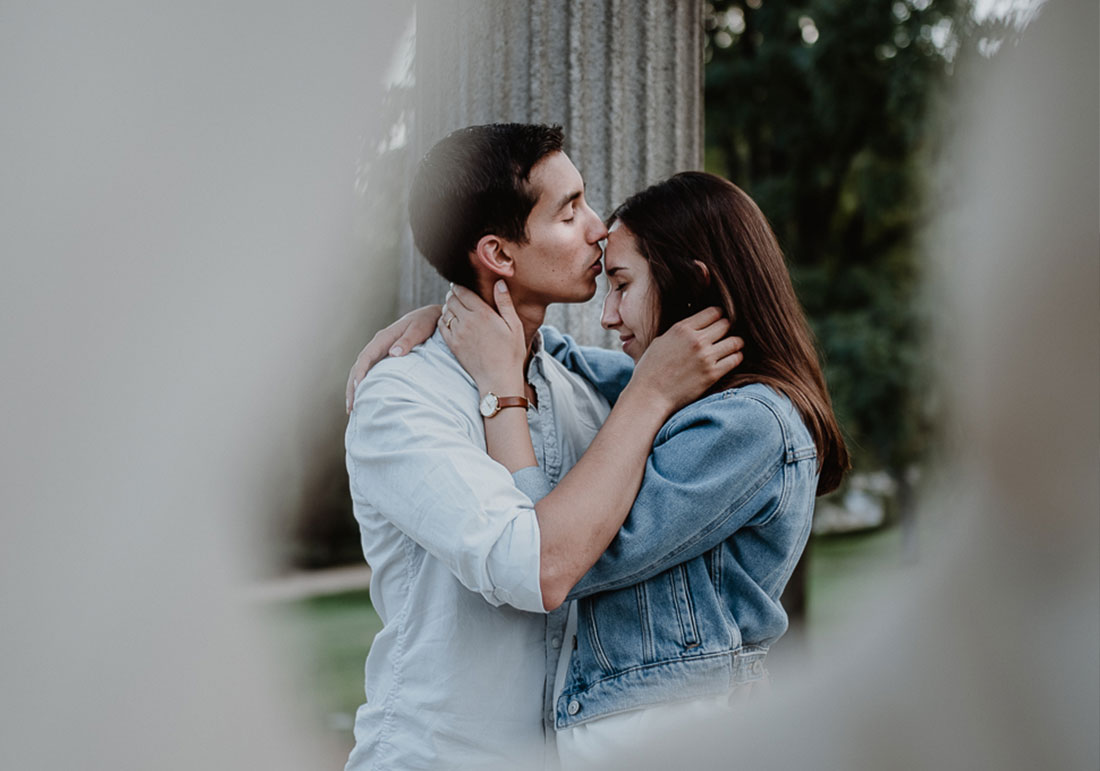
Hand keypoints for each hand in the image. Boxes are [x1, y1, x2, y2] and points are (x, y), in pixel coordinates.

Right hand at [345, 304, 440, 411]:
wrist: (432, 316)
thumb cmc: (426, 322)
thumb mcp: (418, 329)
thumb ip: (407, 341)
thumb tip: (393, 354)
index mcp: (383, 338)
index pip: (366, 357)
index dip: (360, 373)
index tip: (358, 388)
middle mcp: (378, 345)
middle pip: (359, 367)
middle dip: (353, 387)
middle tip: (351, 408)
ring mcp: (381, 351)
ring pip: (363, 371)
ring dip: (356, 389)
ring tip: (354, 409)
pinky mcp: (386, 357)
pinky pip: (371, 371)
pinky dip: (365, 385)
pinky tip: (366, 398)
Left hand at [439, 281, 526, 394]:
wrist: (498, 378)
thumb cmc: (511, 352)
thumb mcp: (514, 325)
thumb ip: (505, 302)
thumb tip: (499, 282)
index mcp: (482, 313)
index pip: (462, 291)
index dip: (459, 286)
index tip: (461, 285)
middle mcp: (467, 321)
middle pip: (451, 299)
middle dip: (453, 294)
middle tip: (458, 295)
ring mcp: (457, 333)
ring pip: (445, 311)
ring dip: (448, 307)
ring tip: (456, 307)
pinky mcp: (452, 345)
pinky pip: (441, 326)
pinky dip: (444, 320)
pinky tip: (452, 321)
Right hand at [629, 307, 743, 412]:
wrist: (649, 395)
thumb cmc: (650, 369)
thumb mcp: (661, 341)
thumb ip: (680, 332)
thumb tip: (694, 327)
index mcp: (682, 329)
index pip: (713, 312)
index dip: (718, 316)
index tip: (718, 323)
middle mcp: (696, 340)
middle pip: (726, 324)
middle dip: (727, 329)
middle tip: (725, 335)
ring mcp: (705, 357)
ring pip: (735, 341)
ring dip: (736, 343)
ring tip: (732, 347)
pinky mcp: (712, 374)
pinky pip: (735, 359)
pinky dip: (736, 357)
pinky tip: (731, 359)